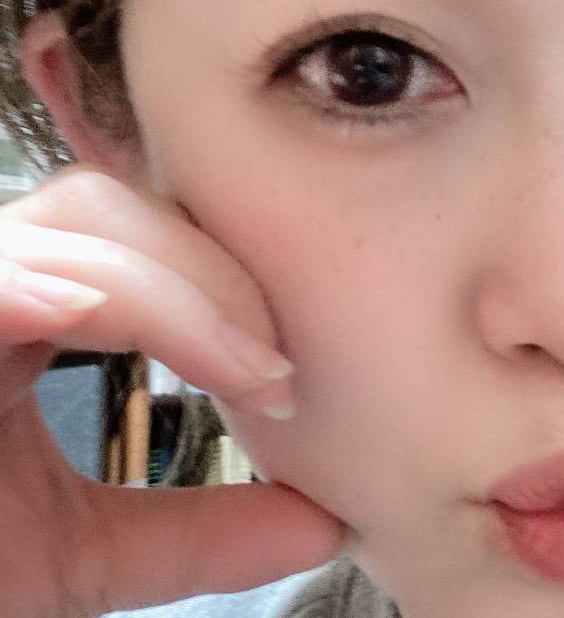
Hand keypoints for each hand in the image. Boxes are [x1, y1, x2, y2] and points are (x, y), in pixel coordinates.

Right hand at [0, 166, 343, 617]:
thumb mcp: (80, 551)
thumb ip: (198, 532)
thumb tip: (323, 523)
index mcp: (37, 315)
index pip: (149, 254)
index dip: (228, 299)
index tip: (286, 382)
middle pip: (125, 215)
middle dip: (216, 282)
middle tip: (277, 373)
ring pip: (78, 225)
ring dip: (177, 294)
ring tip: (248, 373)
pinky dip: (52, 289)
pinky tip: (95, 318)